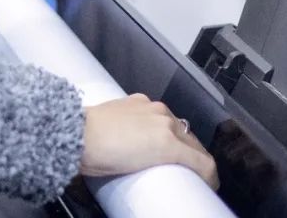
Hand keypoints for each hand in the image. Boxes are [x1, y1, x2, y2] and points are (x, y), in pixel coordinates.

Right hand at [80, 94, 219, 189]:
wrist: (78, 135)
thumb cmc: (82, 134)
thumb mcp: (104, 123)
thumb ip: (114, 128)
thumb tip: (114, 147)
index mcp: (140, 103)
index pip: (168, 123)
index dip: (176, 142)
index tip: (174, 156)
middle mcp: (157, 110)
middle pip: (185, 133)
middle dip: (189, 153)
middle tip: (186, 172)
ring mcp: (165, 126)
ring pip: (195, 146)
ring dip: (196, 162)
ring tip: (195, 179)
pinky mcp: (170, 145)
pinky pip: (201, 161)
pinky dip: (208, 173)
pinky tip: (209, 183)